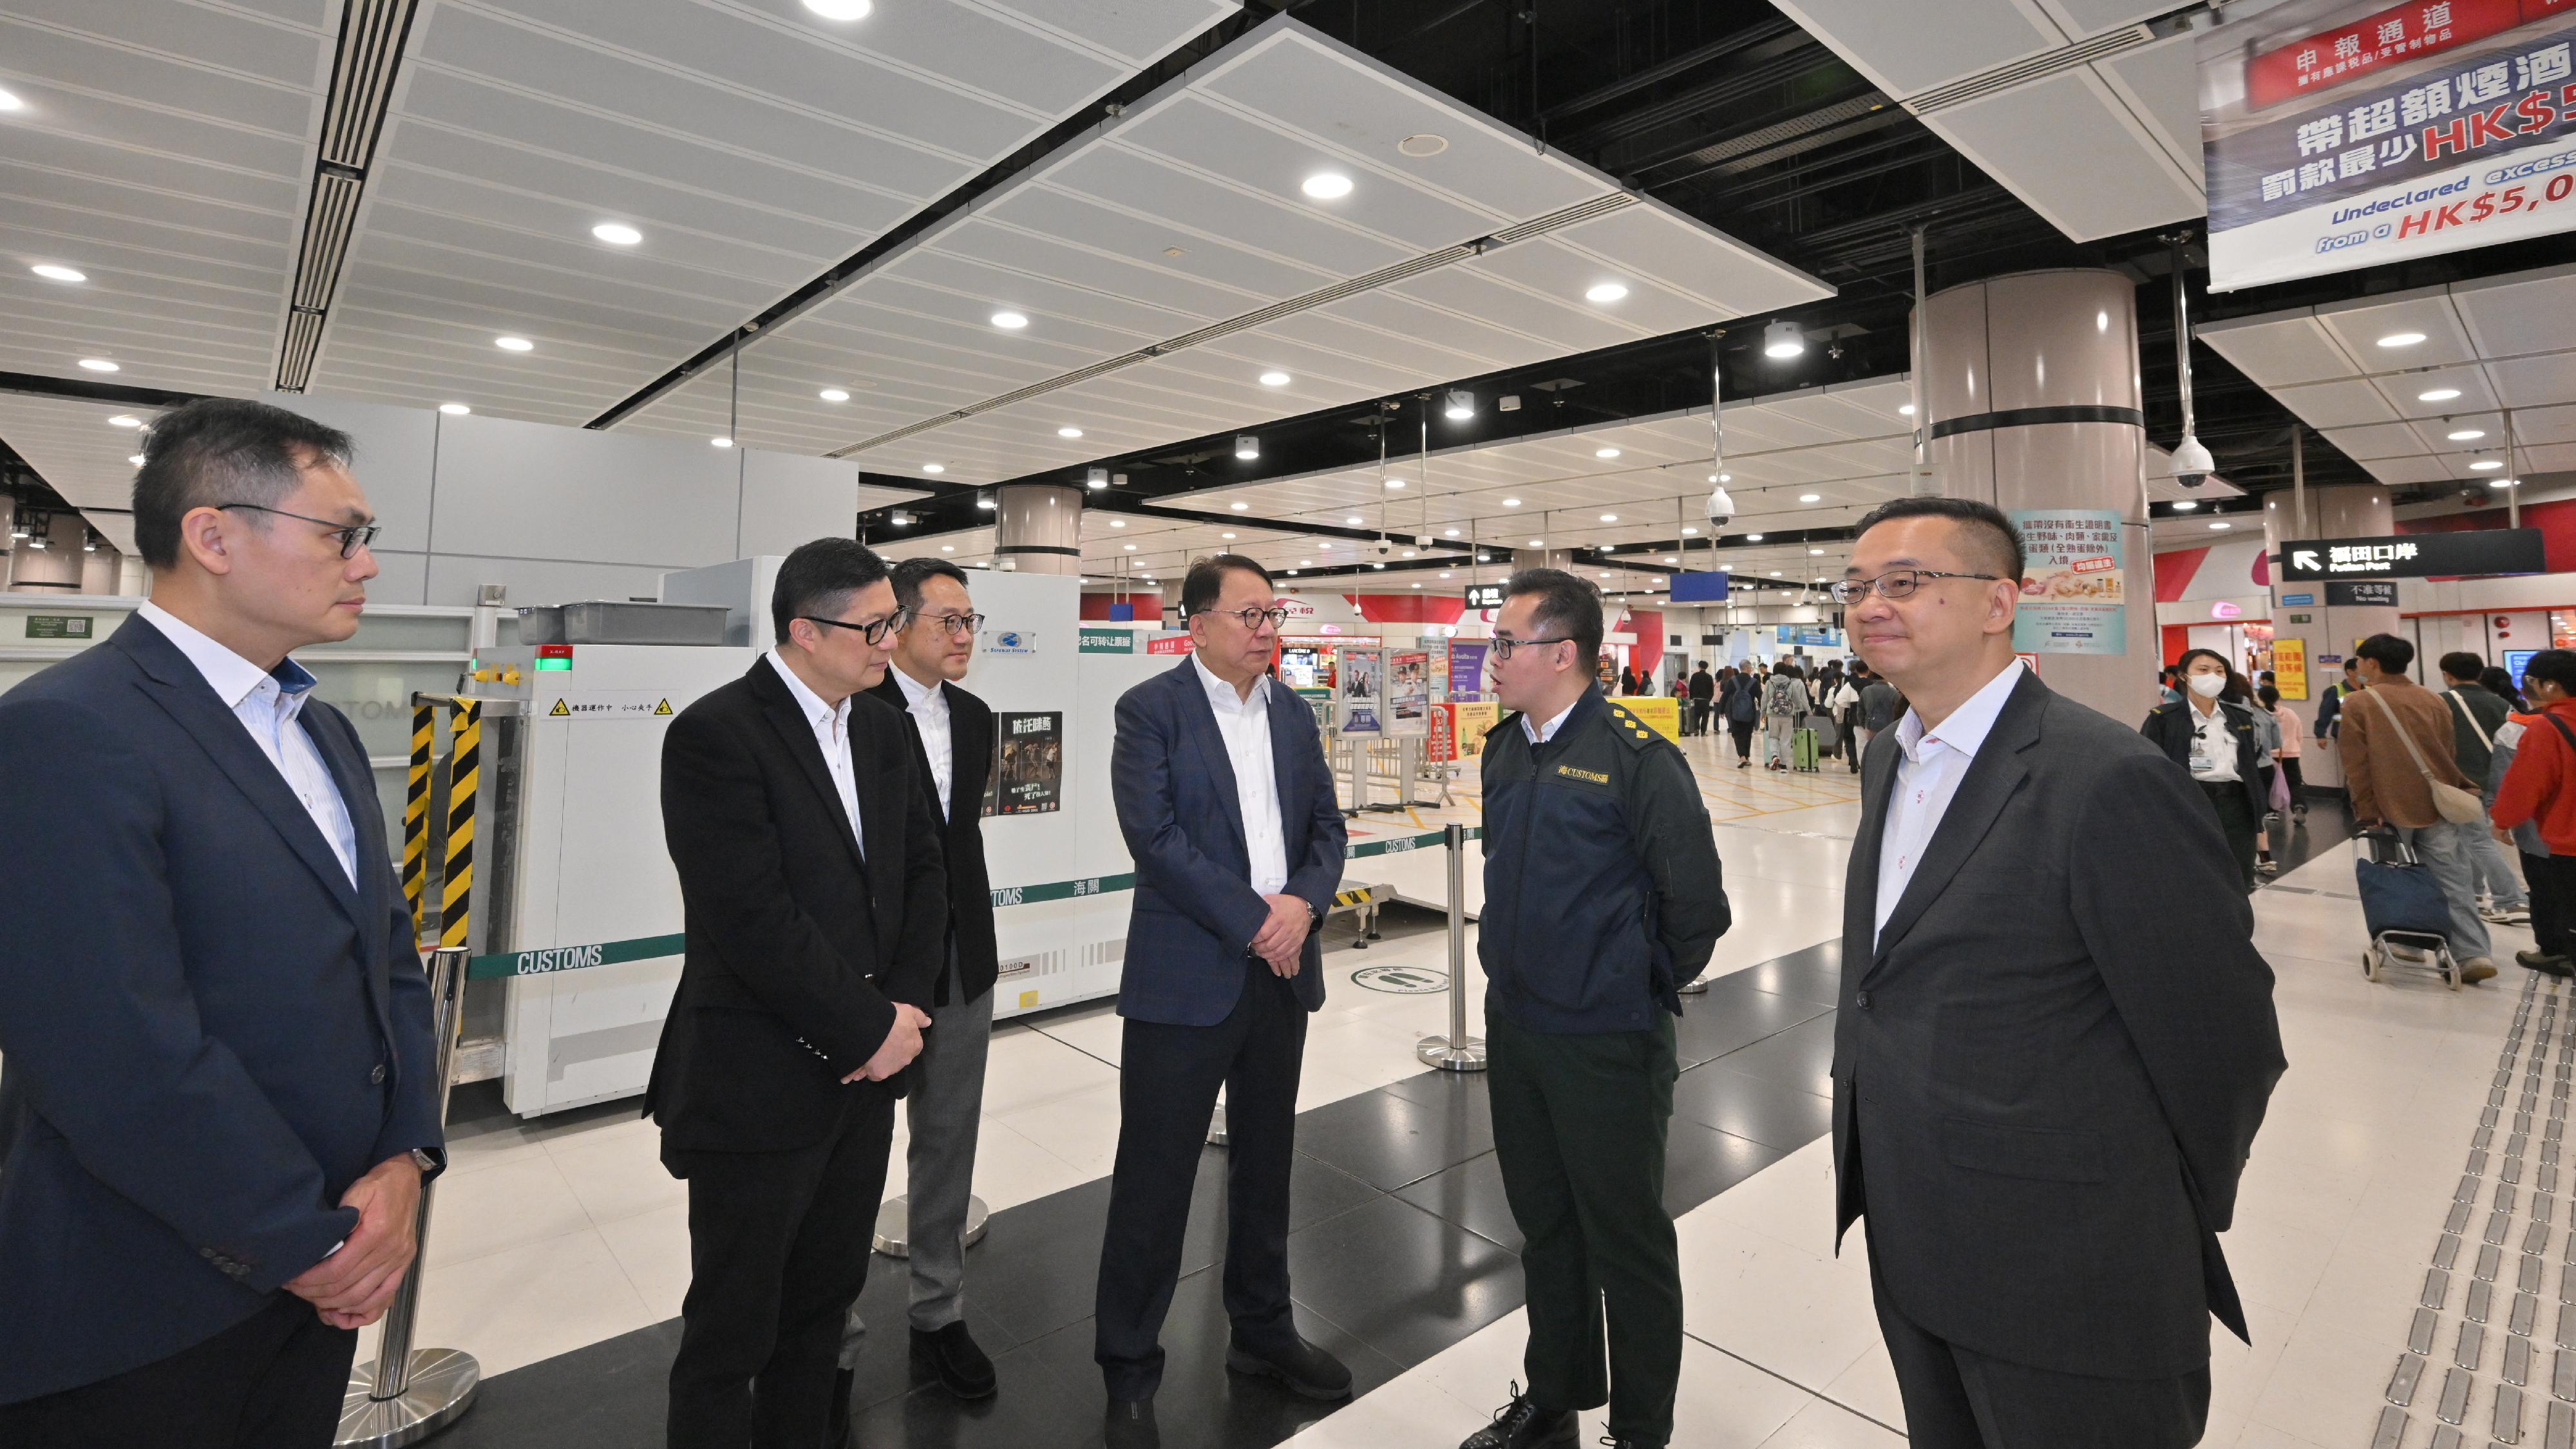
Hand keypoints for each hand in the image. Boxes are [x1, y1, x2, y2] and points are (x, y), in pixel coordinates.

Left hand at [285, 1155, 421, 1328]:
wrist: (406, 1179)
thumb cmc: (378, 1184)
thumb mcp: (357, 1190)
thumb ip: (342, 1215)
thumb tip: (322, 1244)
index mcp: (378, 1233)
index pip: (337, 1270)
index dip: (310, 1280)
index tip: (290, 1279)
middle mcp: (391, 1252)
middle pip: (346, 1288)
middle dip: (314, 1294)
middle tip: (294, 1289)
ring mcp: (399, 1263)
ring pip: (362, 1299)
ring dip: (333, 1306)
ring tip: (311, 1299)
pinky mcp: (402, 1268)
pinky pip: (382, 1301)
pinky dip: (360, 1314)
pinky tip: (340, 1314)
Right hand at [846, 1003, 931, 1082]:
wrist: (874, 1028)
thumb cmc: (894, 1018)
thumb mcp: (909, 1011)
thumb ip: (919, 1017)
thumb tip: (928, 1022)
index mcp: (915, 1046)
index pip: (911, 1045)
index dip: (901, 1040)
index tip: (891, 1036)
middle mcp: (905, 1060)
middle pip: (897, 1058)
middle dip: (889, 1054)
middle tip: (878, 1046)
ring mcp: (892, 1069)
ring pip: (883, 1067)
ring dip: (876, 1064)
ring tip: (863, 1058)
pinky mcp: (878, 1074)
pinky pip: (870, 1074)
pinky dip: (862, 1073)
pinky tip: (853, 1072)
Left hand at [1250, 894, 1311, 976]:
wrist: (1305, 907)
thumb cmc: (1286, 904)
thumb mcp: (1272, 900)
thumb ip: (1261, 907)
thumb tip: (1250, 915)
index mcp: (1279, 918)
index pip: (1264, 934)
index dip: (1255, 939)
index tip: (1251, 939)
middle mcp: (1287, 929)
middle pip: (1270, 945)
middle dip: (1259, 948)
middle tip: (1254, 947)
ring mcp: (1294, 937)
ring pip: (1278, 952)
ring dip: (1266, 955)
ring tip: (1260, 953)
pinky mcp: (1298, 942)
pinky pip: (1287, 954)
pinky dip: (1277, 958)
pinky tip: (1270, 957)